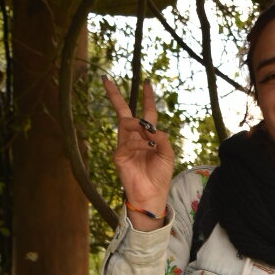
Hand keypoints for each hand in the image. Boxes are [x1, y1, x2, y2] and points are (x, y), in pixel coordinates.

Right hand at [104, 77, 174, 226]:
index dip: (148, 98)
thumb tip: (150, 127)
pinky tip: (148, 148)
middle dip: (115, 96)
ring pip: (126, 123)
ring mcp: (124, 145)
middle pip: (123, 112)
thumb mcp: (167, 153)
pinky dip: (139, 143)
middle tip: (106, 80)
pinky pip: (128, 142)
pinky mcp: (119, 155)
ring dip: (139, 126)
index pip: (147, 113)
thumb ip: (161, 137)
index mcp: (148, 136)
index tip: (148, 83)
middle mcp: (134, 137)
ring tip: (149, 139)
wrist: (152, 194)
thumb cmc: (160, 175)